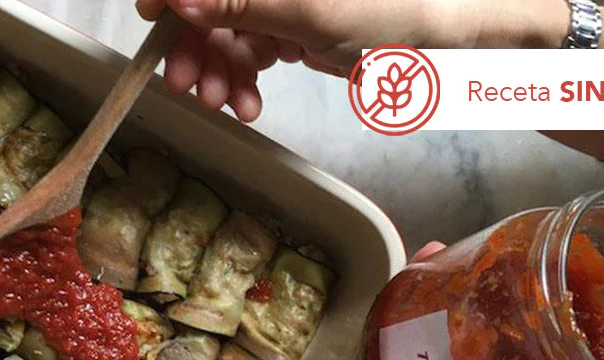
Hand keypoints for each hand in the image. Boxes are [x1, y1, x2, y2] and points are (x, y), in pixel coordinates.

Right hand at [136, 0, 603, 121]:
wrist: (453, 43)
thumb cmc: (391, 13)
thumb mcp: (307, 11)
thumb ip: (237, 4)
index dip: (172, 1)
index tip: (150, 29)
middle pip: (209, 8)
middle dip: (194, 48)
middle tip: (188, 89)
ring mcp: (282, 4)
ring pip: (226, 36)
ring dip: (217, 73)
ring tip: (223, 106)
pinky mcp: (294, 32)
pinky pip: (251, 55)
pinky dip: (242, 81)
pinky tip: (243, 106)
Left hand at [412, 241, 603, 359]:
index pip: (423, 338)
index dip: (419, 297)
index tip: (428, 256)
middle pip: (472, 325)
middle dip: (481, 284)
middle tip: (492, 247)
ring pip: (519, 337)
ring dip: (537, 304)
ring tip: (557, 268)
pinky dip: (584, 342)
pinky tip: (603, 320)